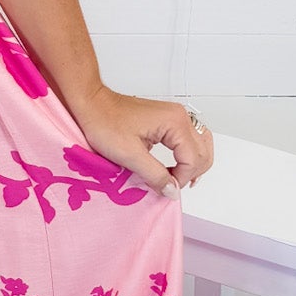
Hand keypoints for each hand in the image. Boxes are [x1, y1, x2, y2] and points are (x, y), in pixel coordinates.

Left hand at [69, 83, 212, 196]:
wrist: (92, 104)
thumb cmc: (105, 123)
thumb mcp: (129, 155)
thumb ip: (155, 175)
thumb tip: (172, 190)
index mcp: (175, 123)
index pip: (193, 159)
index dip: (180, 179)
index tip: (165, 188)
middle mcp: (180, 117)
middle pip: (203, 152)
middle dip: (189, 174)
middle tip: (170, 186)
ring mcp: (176, 116)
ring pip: (201, 146)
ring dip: (193, 165)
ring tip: (175, 179)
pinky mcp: (169, 120)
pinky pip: (190, 140)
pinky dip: (188, 156)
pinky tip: (176, 167)